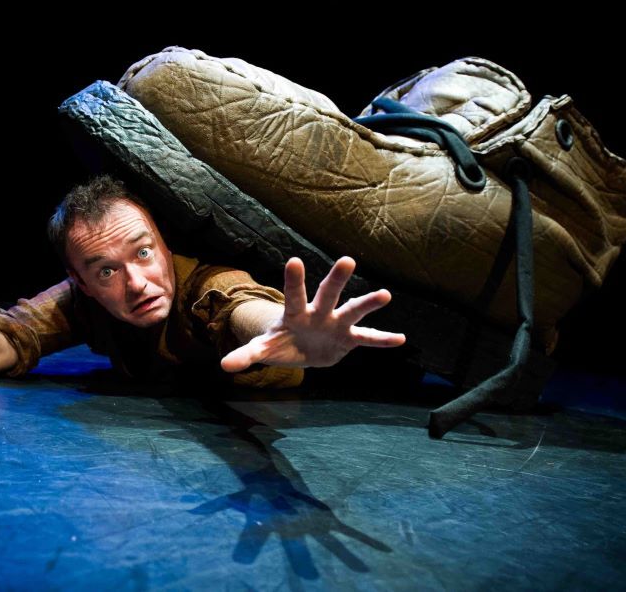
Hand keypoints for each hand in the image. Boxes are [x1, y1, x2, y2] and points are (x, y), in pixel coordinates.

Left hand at [220, 256, 405, 371]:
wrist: (301, 350)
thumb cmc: (281, 343)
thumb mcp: (263, 349)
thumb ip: (246, 355)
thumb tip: (224, 366)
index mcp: (295, 313)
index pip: (293, 294)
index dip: (294, 280)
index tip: (294, 261)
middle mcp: (318, 312)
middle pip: (327, 293)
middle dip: (336, 279)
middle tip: (347, 260)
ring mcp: (336, 324)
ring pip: (353, 311)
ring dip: (367, 303)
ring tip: (385, 294)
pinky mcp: (348, 339)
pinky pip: (367, 339)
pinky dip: (382, 340)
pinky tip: (401, 339)